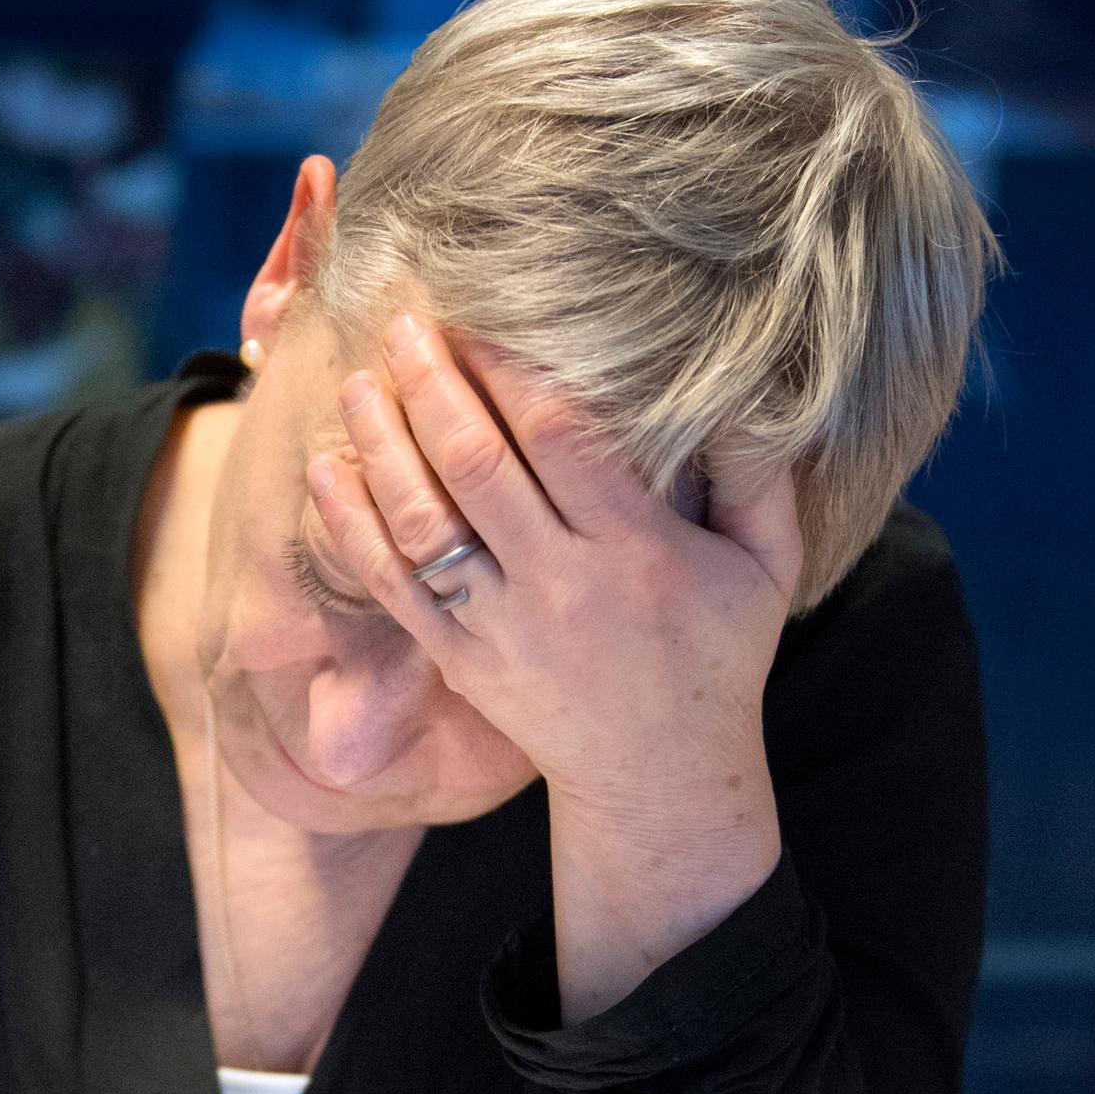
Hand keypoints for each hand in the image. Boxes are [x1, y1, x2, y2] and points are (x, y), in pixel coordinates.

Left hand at [305, 313, 800, 1019]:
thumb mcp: (767, 566)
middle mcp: (560, 584)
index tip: (480, 316)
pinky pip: (394, 587)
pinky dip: (353, 528)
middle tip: (401, 324)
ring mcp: (501, 626)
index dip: (511, 370)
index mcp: (635, 549)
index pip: (561, 437)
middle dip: (432, 386)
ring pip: (424, 522)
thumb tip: (746, 389)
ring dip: (381, 446)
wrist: (660, 777)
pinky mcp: (461, 660)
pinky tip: (327, 472)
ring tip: (358, 382)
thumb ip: (760, 476)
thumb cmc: (719, 656)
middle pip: (477, 466)